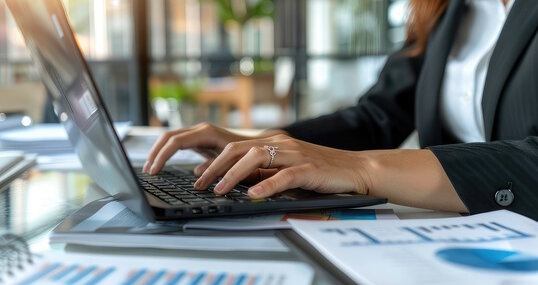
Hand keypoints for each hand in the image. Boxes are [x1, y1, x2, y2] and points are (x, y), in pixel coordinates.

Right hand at [143, 123, 248, 174]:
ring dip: (158, 152)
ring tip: (150, 169)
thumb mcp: (232, 163)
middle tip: (147, 171)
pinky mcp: (199, 139)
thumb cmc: (248, 155)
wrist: (257, 146)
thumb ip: (216, 168)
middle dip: (155, 153)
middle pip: (168, 137)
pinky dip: (166, 152)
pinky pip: (176, 142)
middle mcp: (201, 129)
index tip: (154, 171)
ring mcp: (199, 133)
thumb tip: (197, 178)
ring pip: (170, 138)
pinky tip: (161, 164)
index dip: (162, 156)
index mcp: (207, 133)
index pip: (176, 141)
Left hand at [194, 134, 372, 198]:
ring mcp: (294, 154)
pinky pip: (284, 175)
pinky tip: (254, 195)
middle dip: (214, 166)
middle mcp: (280, 143)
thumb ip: (263, 170)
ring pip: (255, 157)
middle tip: (199, 184)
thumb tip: (235, 180)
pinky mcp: (308, 168)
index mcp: (273, 142)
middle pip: (238, 148)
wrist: (355, 168)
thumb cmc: (319, 170)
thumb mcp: (286, 168)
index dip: (213, 160)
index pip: (234, 146)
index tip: (197, 175)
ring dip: (233, 174)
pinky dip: (267, 185)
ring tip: (219, 190)